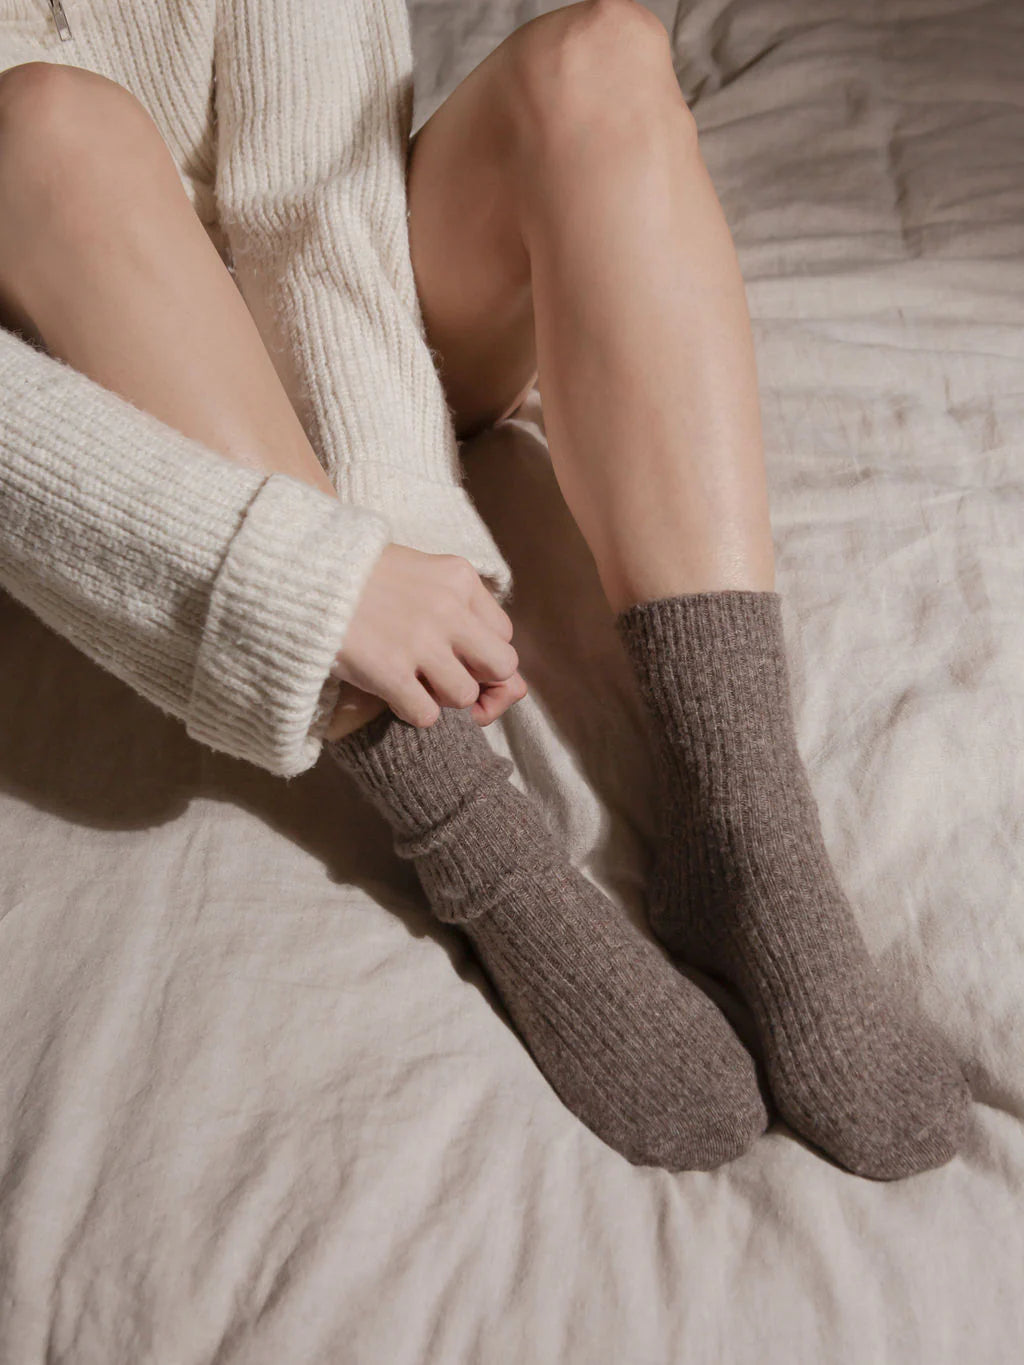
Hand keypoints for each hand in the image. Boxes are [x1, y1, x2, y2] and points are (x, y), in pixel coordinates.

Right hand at [329, 544, 526, 732]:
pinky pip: (427, 715)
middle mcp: (448, 608)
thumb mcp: (421, 573)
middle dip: (479, 679)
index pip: (503, 633)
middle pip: (501, 666)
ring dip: (441, 697)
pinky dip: (412, 711)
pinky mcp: (389, 671)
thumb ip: (461, 609)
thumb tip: (511, 679)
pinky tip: (392, 691)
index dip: (481, 652)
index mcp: (459, 577)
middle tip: (445, 676)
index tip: (454, 653)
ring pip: (465, 695)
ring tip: (412, 680)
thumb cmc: (361, 576)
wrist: (302, 574)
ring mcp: (419, 641)